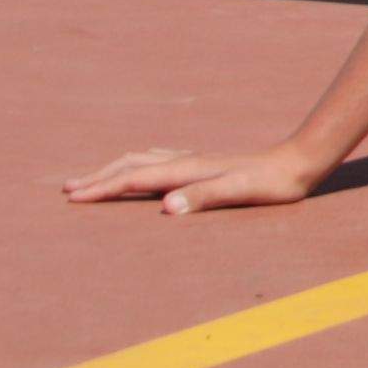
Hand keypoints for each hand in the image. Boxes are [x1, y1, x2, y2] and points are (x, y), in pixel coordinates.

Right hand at [66, 138, 330, 216]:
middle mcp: (185, 161)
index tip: (72, 198)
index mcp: (186, 170)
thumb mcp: (240, 192)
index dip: (101, 188)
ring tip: (93, 178)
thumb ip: (203, 198)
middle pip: (130, 165)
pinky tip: (142, 170)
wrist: (299, 162)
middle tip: (68, 189)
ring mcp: (194, 161)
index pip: (133, 179)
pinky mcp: (204, 164)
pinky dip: (137, 165)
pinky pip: (158, 161)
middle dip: (98, 177)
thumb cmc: (271, 183)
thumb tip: (165, 208)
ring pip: (142, 160)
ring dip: (114, 169)